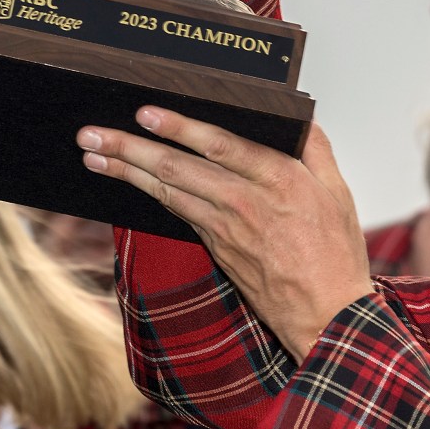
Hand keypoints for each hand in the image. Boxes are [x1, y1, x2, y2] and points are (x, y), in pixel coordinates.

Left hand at [79, 110, 372, 359]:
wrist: (326, 316)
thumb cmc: (336, 254)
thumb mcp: (338, 192)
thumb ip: (315, 149)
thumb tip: (297, 116)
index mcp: (279, 179)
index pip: (221, 145)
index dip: (180, 128)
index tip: (145, 112)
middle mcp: (246, 201)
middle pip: (178, 168)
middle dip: (131, 147)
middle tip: (91, 133)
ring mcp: (226, 227)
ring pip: (168, 191)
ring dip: (127, 171)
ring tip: (94, 154)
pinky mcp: (217, 248)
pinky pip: (177, 213)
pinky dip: (149, 194)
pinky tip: (128, 181)